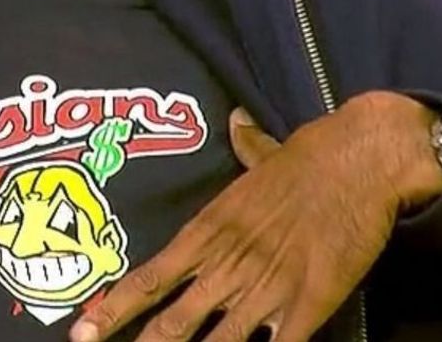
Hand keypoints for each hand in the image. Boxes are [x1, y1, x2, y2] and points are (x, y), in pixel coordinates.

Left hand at [69, 92, 441, 341]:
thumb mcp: (264, 154)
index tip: (83, 330)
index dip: (113, 309)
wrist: (358, 162)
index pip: (150, 277)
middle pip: (173, 322)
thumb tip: (234, 120)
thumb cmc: (310, 157)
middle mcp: (228, 264)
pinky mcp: (307, 305)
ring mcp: (266, 289)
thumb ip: (245, 146)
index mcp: (210, 230)